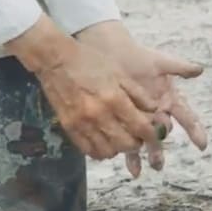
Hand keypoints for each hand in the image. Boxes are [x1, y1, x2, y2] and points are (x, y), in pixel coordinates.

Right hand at [13, 19, 160, 160]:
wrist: (56, 59)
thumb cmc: (90, 61)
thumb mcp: (119, 73)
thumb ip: (138, 94)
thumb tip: (154, 110)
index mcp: (114, 98)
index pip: (140, 127)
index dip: (152, 135)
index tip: (155, 135)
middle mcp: (99, 114)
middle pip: (126, 144)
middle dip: (137, 143)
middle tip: (137, 135)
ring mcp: (82, 123)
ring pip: (108, 152)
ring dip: (118, 148)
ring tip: (119, 138)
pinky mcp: (68, 128)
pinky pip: (88, 150)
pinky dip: (100, 150)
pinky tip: (103, 141)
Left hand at [75, 22, 208, 177]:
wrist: (111, 53)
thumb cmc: (137, 57)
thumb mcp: (160, 62)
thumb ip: (180, 67)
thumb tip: (200, 69)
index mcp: (169, 99)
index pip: (187, 117)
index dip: (195, 130)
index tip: (202, 144)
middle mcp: (158, 112)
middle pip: (164, 134)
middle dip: (163, 148)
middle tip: (161, 161)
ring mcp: (142, 119)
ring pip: (149, 141)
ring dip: (152, 155)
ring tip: (152, 167)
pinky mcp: (125, 122)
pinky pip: (130, 141)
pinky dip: (132, 157)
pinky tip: (133, 169)